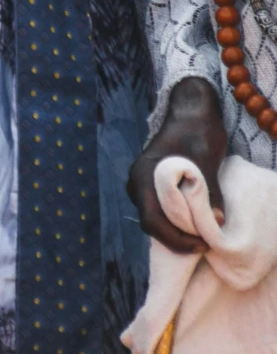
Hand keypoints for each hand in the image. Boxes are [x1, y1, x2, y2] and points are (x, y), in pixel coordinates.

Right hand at [131, 76, 228, 253]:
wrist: (190, 109)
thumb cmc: (197, 130)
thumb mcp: (206, 160)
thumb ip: (208, 191)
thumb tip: (216, 222)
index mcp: (145, 175)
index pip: (153, 219)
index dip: (176, 237)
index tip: (202, 243)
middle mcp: (137, 181)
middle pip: (151, 222)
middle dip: (176, 238)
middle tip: (204, 244)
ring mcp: (141, 182)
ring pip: (154, 217)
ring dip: (175, 230)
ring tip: (201, 235)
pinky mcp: (150, 183)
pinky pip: (158, 209)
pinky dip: (174, 220)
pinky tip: (193, 222)